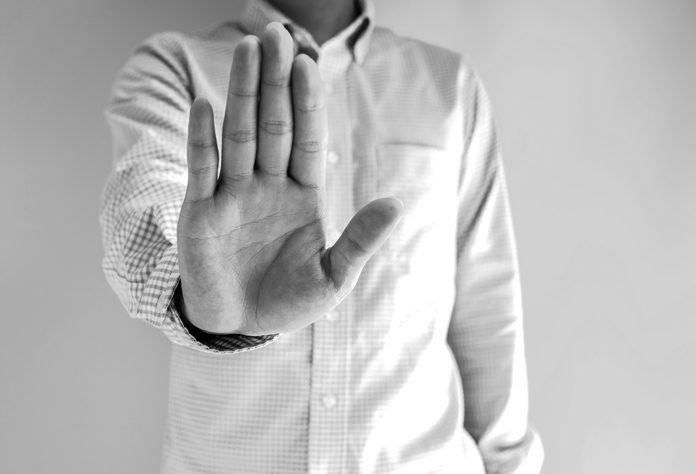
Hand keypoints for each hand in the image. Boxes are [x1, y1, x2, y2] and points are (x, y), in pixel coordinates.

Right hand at [176, 23, 402, 335]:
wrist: (241, 328)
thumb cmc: (288, 302)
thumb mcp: (334, 276)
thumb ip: (360, 240)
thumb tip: (397, 204)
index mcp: (302, 195)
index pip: (307, 140)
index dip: (308, 104)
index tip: (309, 63)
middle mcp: (266, 186)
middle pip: (273, 125)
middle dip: (275, 83)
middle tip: (275, 35)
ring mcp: (232, 195)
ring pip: (238, 135)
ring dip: (241, 95)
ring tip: (246, 51)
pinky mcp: (200, 212)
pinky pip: (202, 169)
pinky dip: (202, 139)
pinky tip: (205, 106)